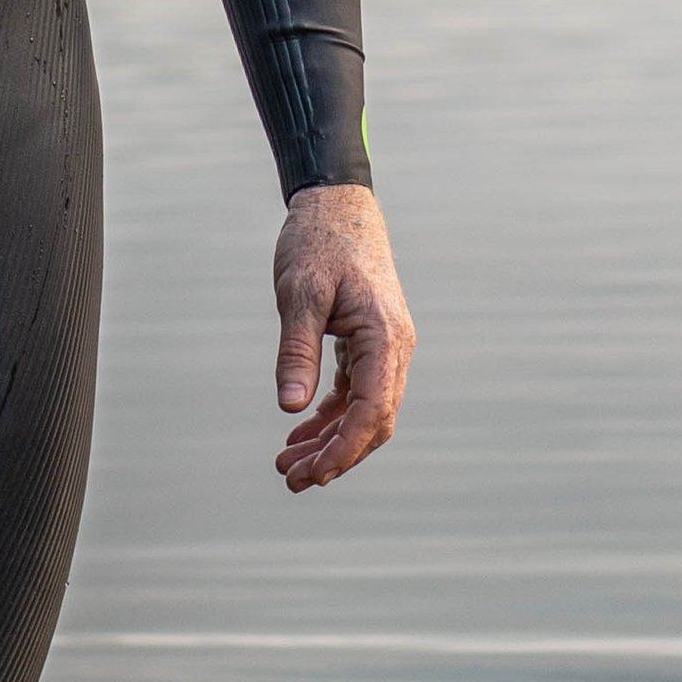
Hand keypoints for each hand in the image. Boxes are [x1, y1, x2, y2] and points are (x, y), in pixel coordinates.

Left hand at [272, 184, 413, 491]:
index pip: (372, 411)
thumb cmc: (317, 242)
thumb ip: (296, 351)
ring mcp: (385, 346)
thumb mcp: (298, 294)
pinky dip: (331, 415)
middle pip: (374, 421)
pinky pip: (356, 391)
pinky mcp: (370, 342)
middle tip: (290, 478)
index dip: (343, 449)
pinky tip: (299, 432)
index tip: (310, 474)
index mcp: (385, 336)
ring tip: (287, 464)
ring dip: (331, 441)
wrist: (336, 203)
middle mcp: (394, 347)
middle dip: (335, 456)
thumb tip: (290, 406)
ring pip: (365, 411)